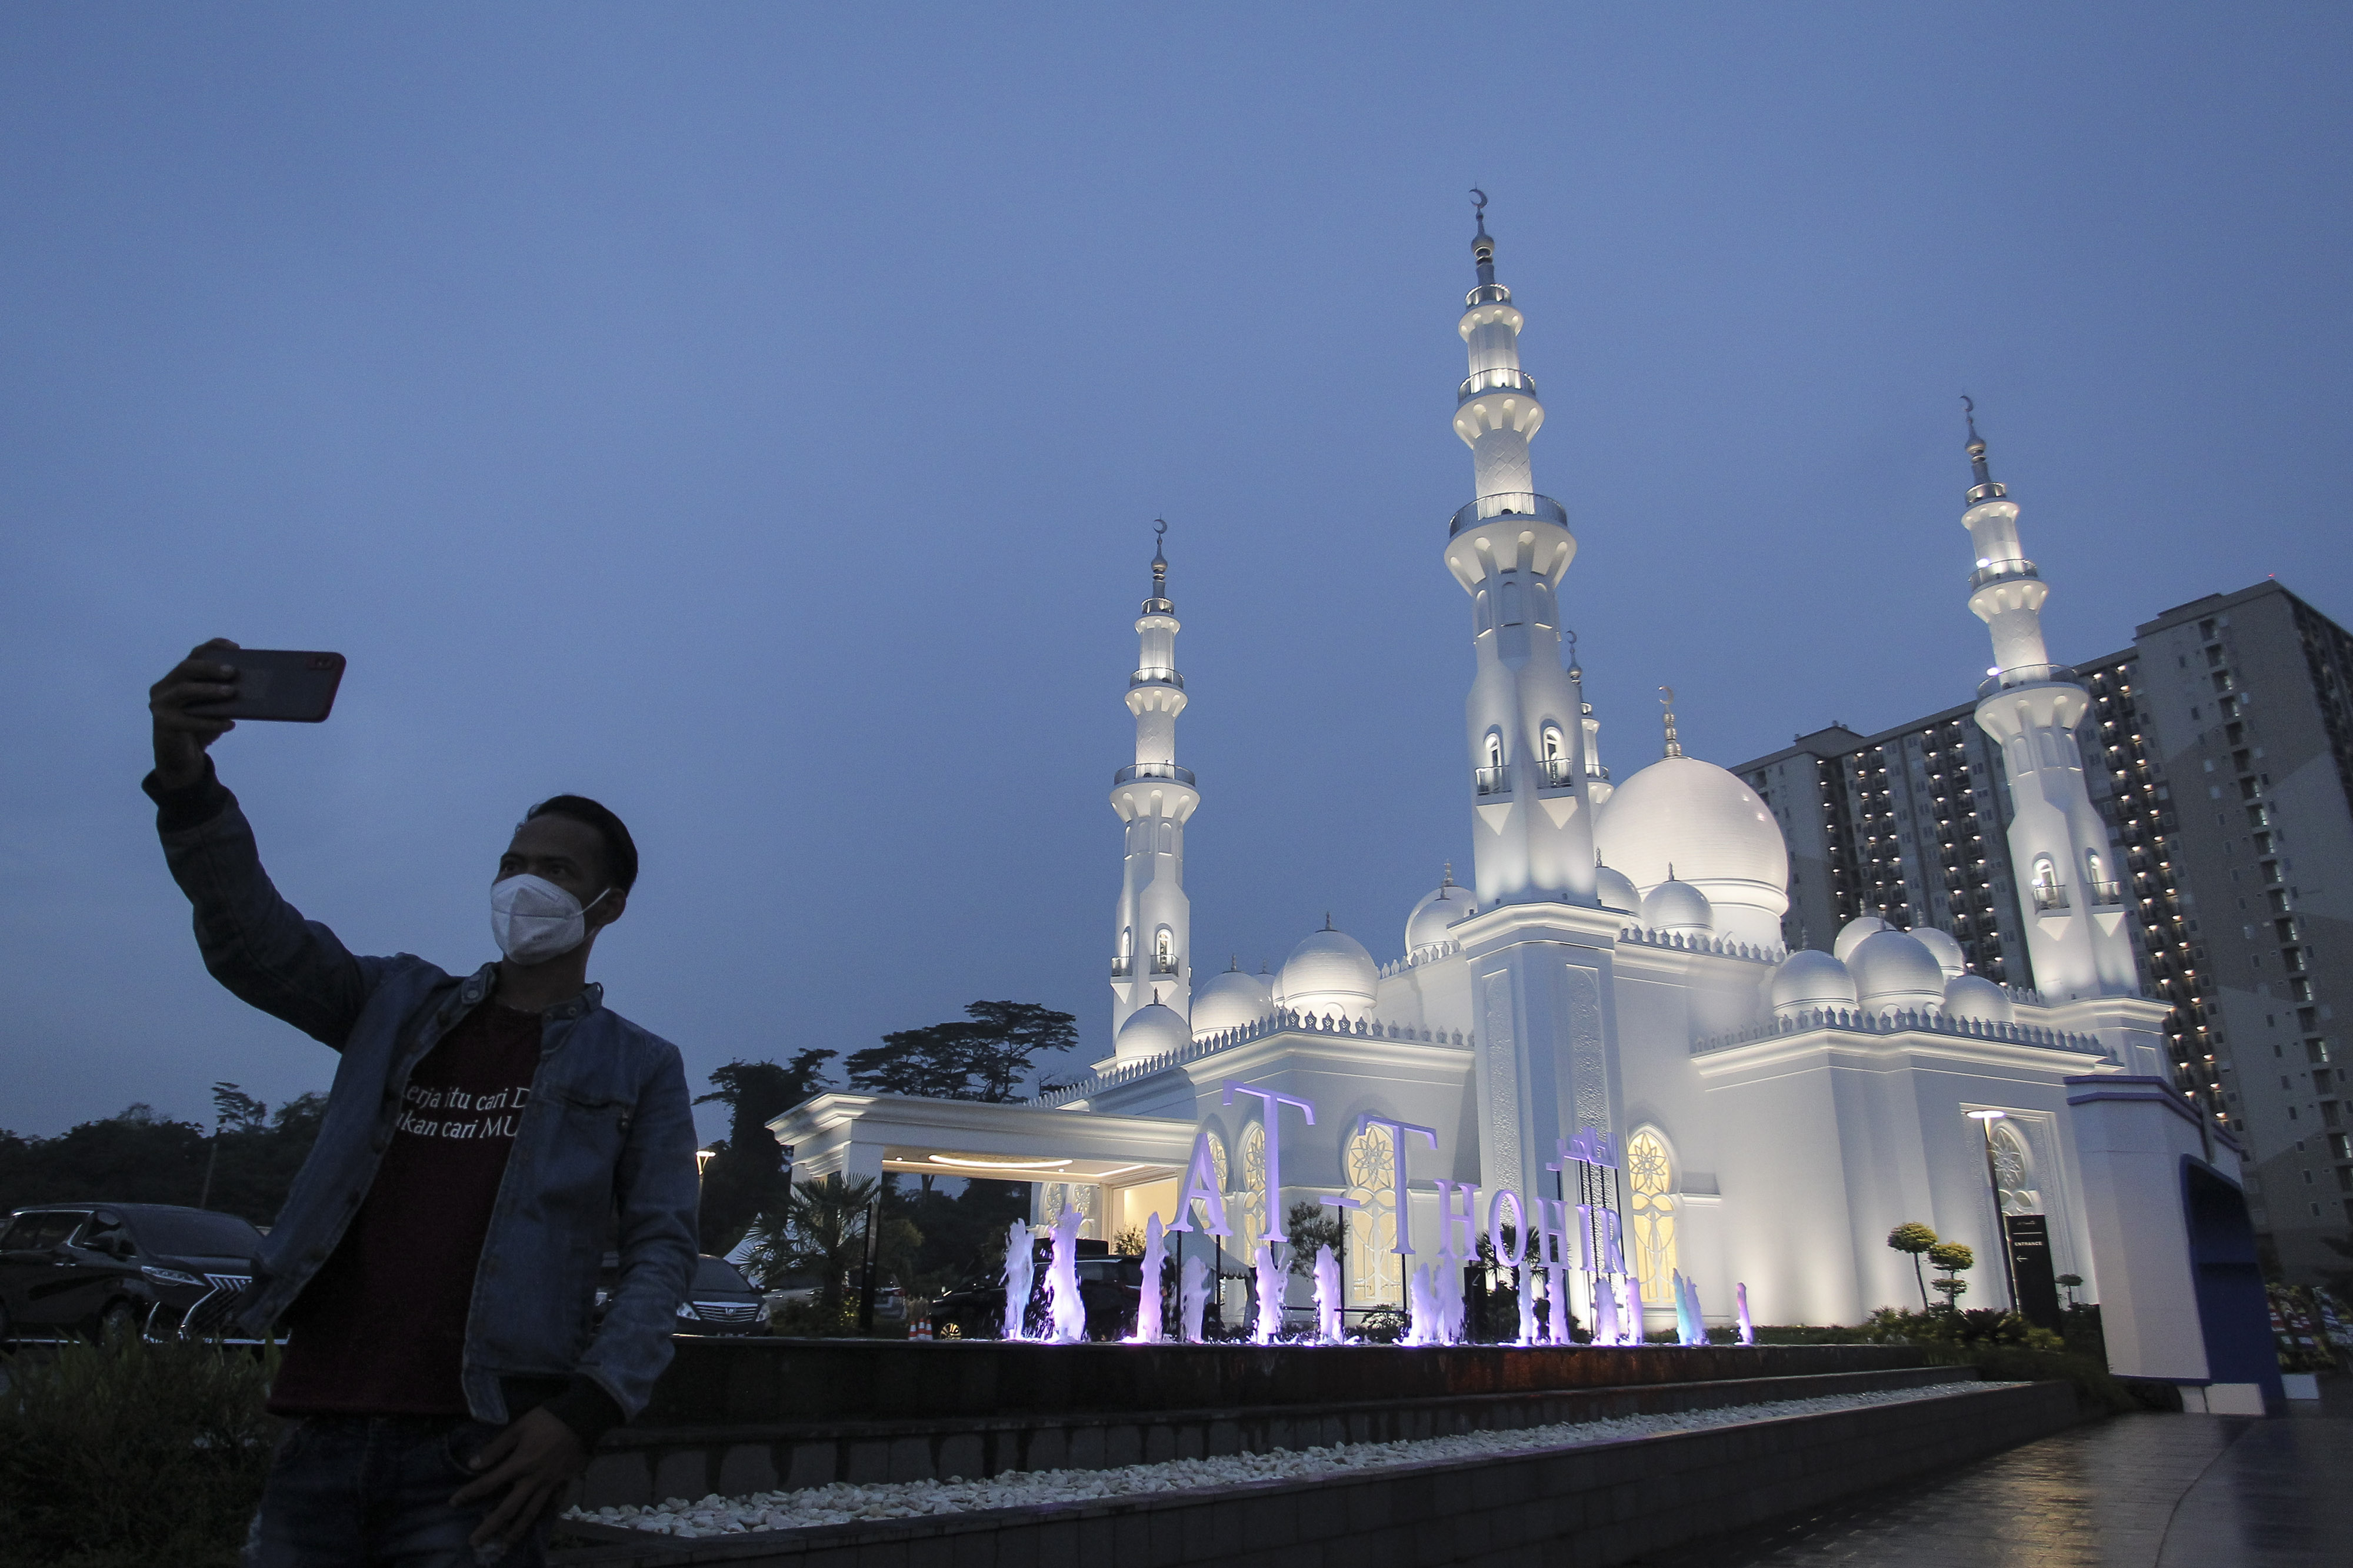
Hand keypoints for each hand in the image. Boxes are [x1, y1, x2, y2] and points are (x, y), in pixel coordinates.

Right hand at [148, 638, 241, 788]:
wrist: (182, 758)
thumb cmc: (200, 727)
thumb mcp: (212, 707)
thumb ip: (222, 694)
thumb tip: (251, 683)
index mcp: (176, 678)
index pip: (194, 656)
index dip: (213, 647)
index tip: (236, 647)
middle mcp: (164, 687)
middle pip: (186, 668)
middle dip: (210, 667)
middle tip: (233, 672)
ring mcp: (160, 705)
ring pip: (184, 690)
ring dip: (209, 690)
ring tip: (232, 692)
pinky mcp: (163, 723)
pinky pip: (188, 720)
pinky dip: (211, 721)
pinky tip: (229, 724)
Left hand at [451, 1407, 586, 1549]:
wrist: (582, 1418)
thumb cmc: (547, 1420)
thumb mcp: (519, 1427)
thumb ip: (496, 1447)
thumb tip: (473, 1464)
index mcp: (519, 1465)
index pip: (489, 1483)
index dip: (470, 1493)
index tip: (454, 1502)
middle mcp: (532, 1480)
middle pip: (508, 1509)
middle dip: (490, 1527)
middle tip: (475, 1542)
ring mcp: (550, 1485)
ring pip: (531, 1513)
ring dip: (516, 1532)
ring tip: (504, 1546)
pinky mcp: (564, 1483)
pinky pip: (553, 1504)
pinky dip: (545, 1514)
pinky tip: (538, 1523)